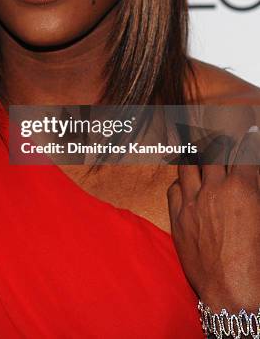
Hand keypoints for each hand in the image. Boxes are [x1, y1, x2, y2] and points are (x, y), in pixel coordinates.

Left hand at [167, 137, 259, 311]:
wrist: (233, 294)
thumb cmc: (258, 263)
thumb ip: (254, 193)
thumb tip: (249, 182)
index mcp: (242, 189)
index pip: (244, 152)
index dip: (248, 139)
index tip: (250, 131)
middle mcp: (214, 190)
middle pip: (212, 152)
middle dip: (218, 140)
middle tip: (219, 135)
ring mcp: (193, 203)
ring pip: (187, 165)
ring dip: (193, 154)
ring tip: (195, 146)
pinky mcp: (178, 220)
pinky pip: (173, 189)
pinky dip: (180, 181)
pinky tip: (184, 181)